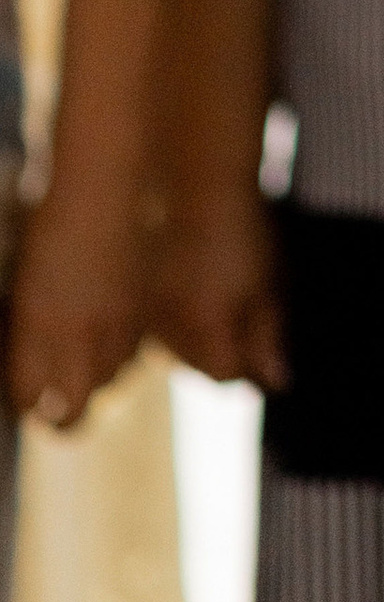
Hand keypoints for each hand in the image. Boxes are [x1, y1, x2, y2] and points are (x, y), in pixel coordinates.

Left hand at [9, 181, 149, 428]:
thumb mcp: (23, 276)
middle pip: (72, 414)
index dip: (25, 403)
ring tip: (83, 364)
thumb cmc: (48, 217)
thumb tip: (25, 351)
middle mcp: (76, 334)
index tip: (23, 396)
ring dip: (95, 381)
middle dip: (61, 421)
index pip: (28, 398)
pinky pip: (133, 353)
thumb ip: (24, 323)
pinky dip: (122, 353)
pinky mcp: (142, 308)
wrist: (104, 180)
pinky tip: (110, 334)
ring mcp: (113, 323)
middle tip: (53, 412)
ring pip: (108, 383)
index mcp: (35, 326)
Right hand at [149, 190, 287, 391]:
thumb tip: (278, 383)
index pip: (226, 374)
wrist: (195, 182)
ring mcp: (148, 315)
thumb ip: (268, 337)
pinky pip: (157, 333)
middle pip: (201, 368)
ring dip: (199, 345)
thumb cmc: (240, 231)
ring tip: (217, 306)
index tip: (260, 347)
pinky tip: (192, 298)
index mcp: (207, 325)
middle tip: (244, 326)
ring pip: (175, 354)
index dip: (247, 364)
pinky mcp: (135, 302)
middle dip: (225, 356)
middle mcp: (170, 328)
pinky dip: (176, 328)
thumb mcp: (266, 282)